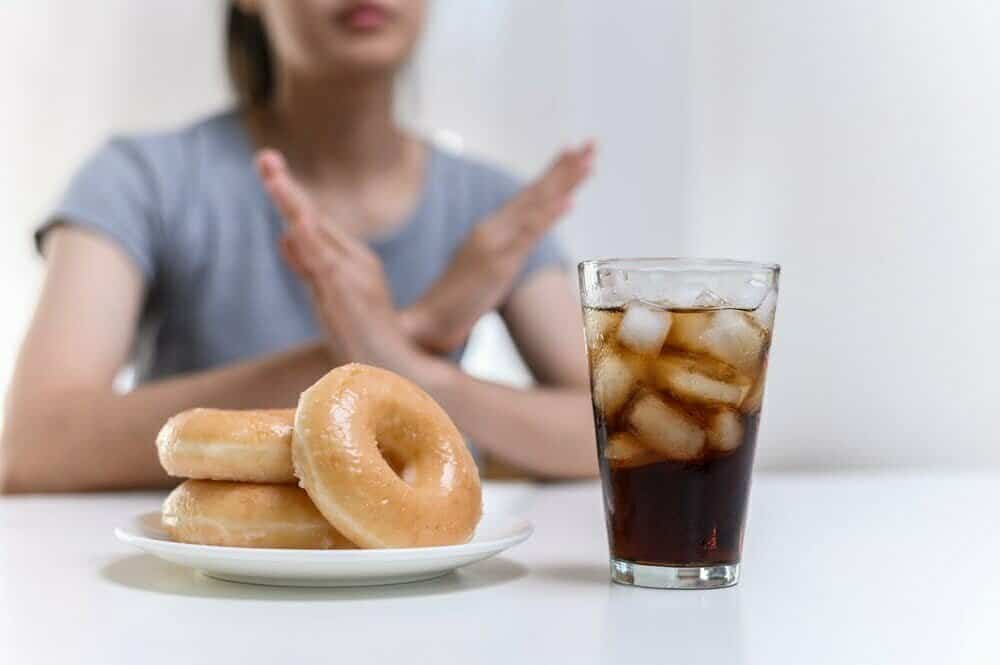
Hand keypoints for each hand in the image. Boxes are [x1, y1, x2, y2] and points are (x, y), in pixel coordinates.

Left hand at [256, 150, 423, 373]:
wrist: (398, 370)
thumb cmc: (364, 339)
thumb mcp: (330, 297)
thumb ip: (308, 266)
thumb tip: (284, 235)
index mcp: (354, 260)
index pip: (315, 222)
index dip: (291, 196)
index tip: (270, 169)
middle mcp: (356, 259)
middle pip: (314, 217)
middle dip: (286, 189)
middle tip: (263, 158)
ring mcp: (352, 273)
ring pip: (316, 230)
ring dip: (292, 201)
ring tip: (271, 172)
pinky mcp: (347, 291)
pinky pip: (322, 259)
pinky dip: (307, 236)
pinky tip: (293, 218)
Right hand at [403, 141, 594, 353]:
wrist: (429, 320)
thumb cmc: (458, 300)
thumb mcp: (488, 271)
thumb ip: (504, 252)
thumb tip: (523, 243)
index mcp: (492, 230)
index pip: (528, 196)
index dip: (553, 174)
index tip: (576, 153)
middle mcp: (493, 230)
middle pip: (535, 193)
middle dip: (565, 168)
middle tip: (592, 144)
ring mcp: (496, 245)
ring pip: (535, 206)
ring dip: (563, 183)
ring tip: (587, 162)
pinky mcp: (498, 265)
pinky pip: (527, 237)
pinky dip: (547, 217)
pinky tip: (568, 202)